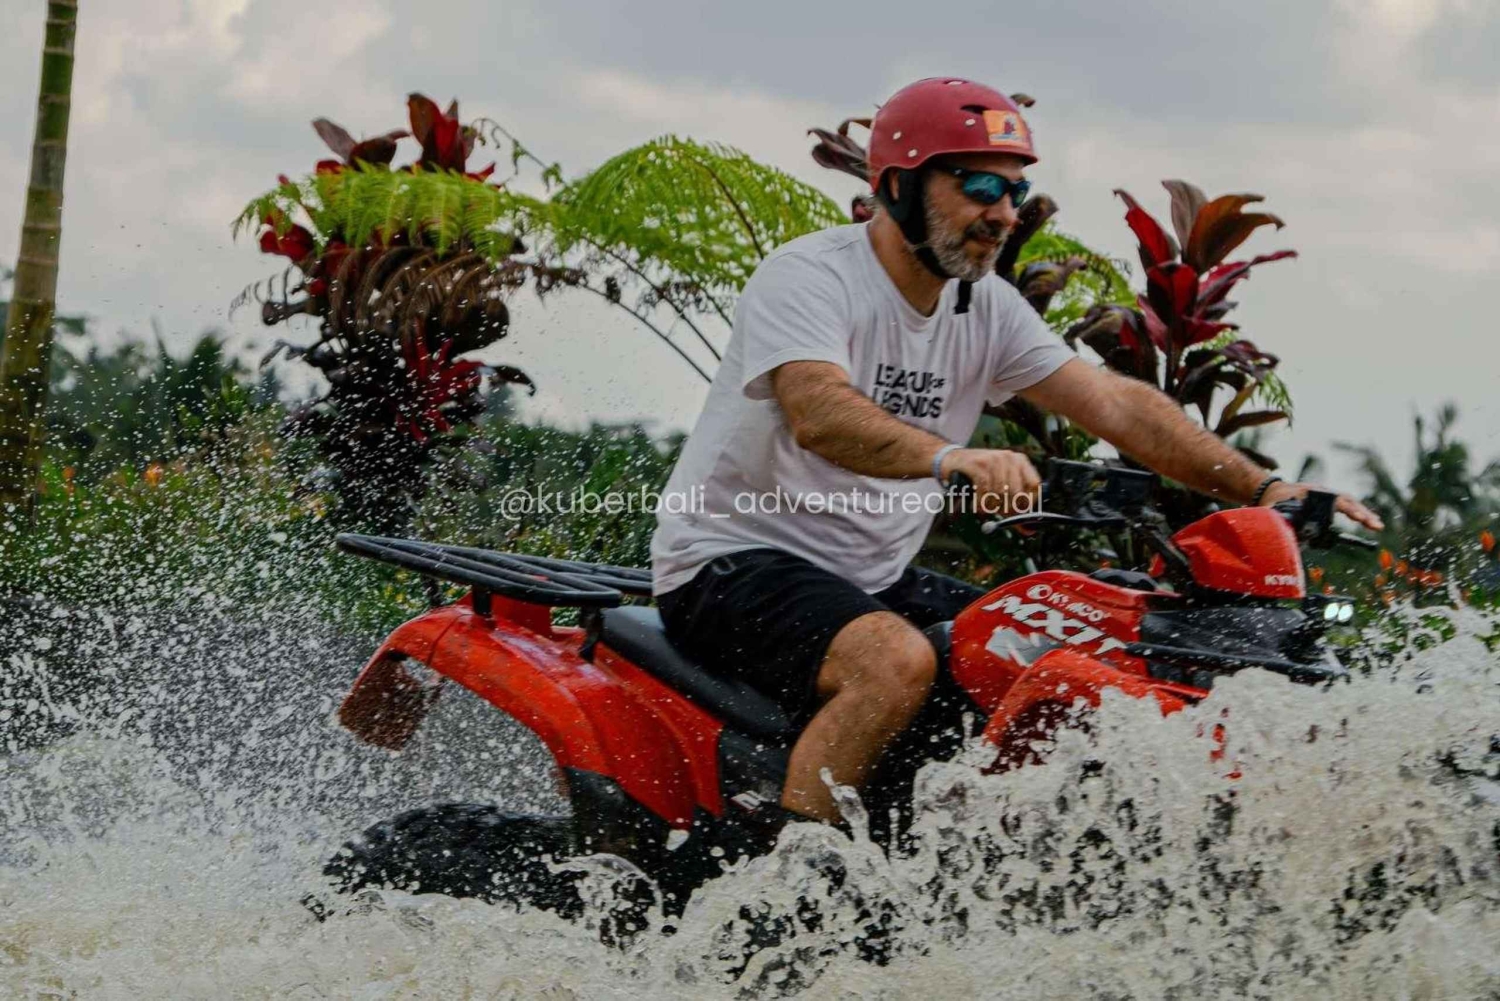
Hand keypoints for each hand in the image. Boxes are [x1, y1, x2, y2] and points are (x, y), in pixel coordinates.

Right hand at [939, 448, 1040, 515]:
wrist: (953, 459)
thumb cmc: (978, 474)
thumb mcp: (999, 486)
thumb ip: (1014, 507)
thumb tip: (1028, 531)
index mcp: (1020, 461)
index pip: (1035, 485)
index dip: (1029, 503)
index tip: (1020, 513)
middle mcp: (1009, 458)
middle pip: (1017, 492)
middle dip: (1008, 509)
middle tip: (1000, 514)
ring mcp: (993, 459)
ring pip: (1000, 493)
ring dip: (992, 507)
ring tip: (986, 508)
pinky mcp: (978, 464)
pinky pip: (985, 490)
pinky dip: (981, 503)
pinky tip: (977, 505)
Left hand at [1259, 480, 1384, 531]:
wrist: (1274, 492)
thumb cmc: (1274, 501)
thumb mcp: (1273, 509)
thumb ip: (1276, 519)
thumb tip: (1280, 530)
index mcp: (1312, 493)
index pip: (1335, 500)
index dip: (1348, 509)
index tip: (1359, 518)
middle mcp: (1324, 492)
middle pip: (1347, 501)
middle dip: (1363, 513)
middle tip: (1376, 526)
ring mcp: (1328, 496)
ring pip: (1350, 503)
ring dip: (1364, 513)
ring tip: (1377, 525)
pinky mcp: (1329, 502)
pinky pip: (1348, 506)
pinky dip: (1359, 512)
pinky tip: (1369, 521)